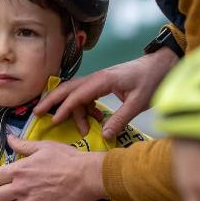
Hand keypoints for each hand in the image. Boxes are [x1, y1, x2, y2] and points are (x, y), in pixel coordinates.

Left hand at [0, 137, 105, 200]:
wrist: (87, 176)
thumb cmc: (66, 158)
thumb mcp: (44, 146)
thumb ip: (23, 145)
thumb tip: (9, 138)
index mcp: (19, 170)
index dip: (0, 176)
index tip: (8, 175)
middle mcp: (20, 188)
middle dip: (3, 192)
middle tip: (14, 188)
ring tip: (26, 197)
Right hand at [35, 48, 179, 138]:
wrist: (162, 65)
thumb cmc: (152, 80)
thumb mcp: (138, 103)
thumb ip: (120, 119)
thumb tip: (103, 135)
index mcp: (102, 80)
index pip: (77, 95)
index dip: (64, 108)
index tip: (53, 120)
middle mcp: (97, 78)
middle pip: (68, 88)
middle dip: (51, 100)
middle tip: (37, 113)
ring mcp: (99, 80)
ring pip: (76, 94)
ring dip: (73, 110)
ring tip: (81, 128)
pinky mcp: (103, 84)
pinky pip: (87, 96)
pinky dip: (85, 108)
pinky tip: (94, 119)